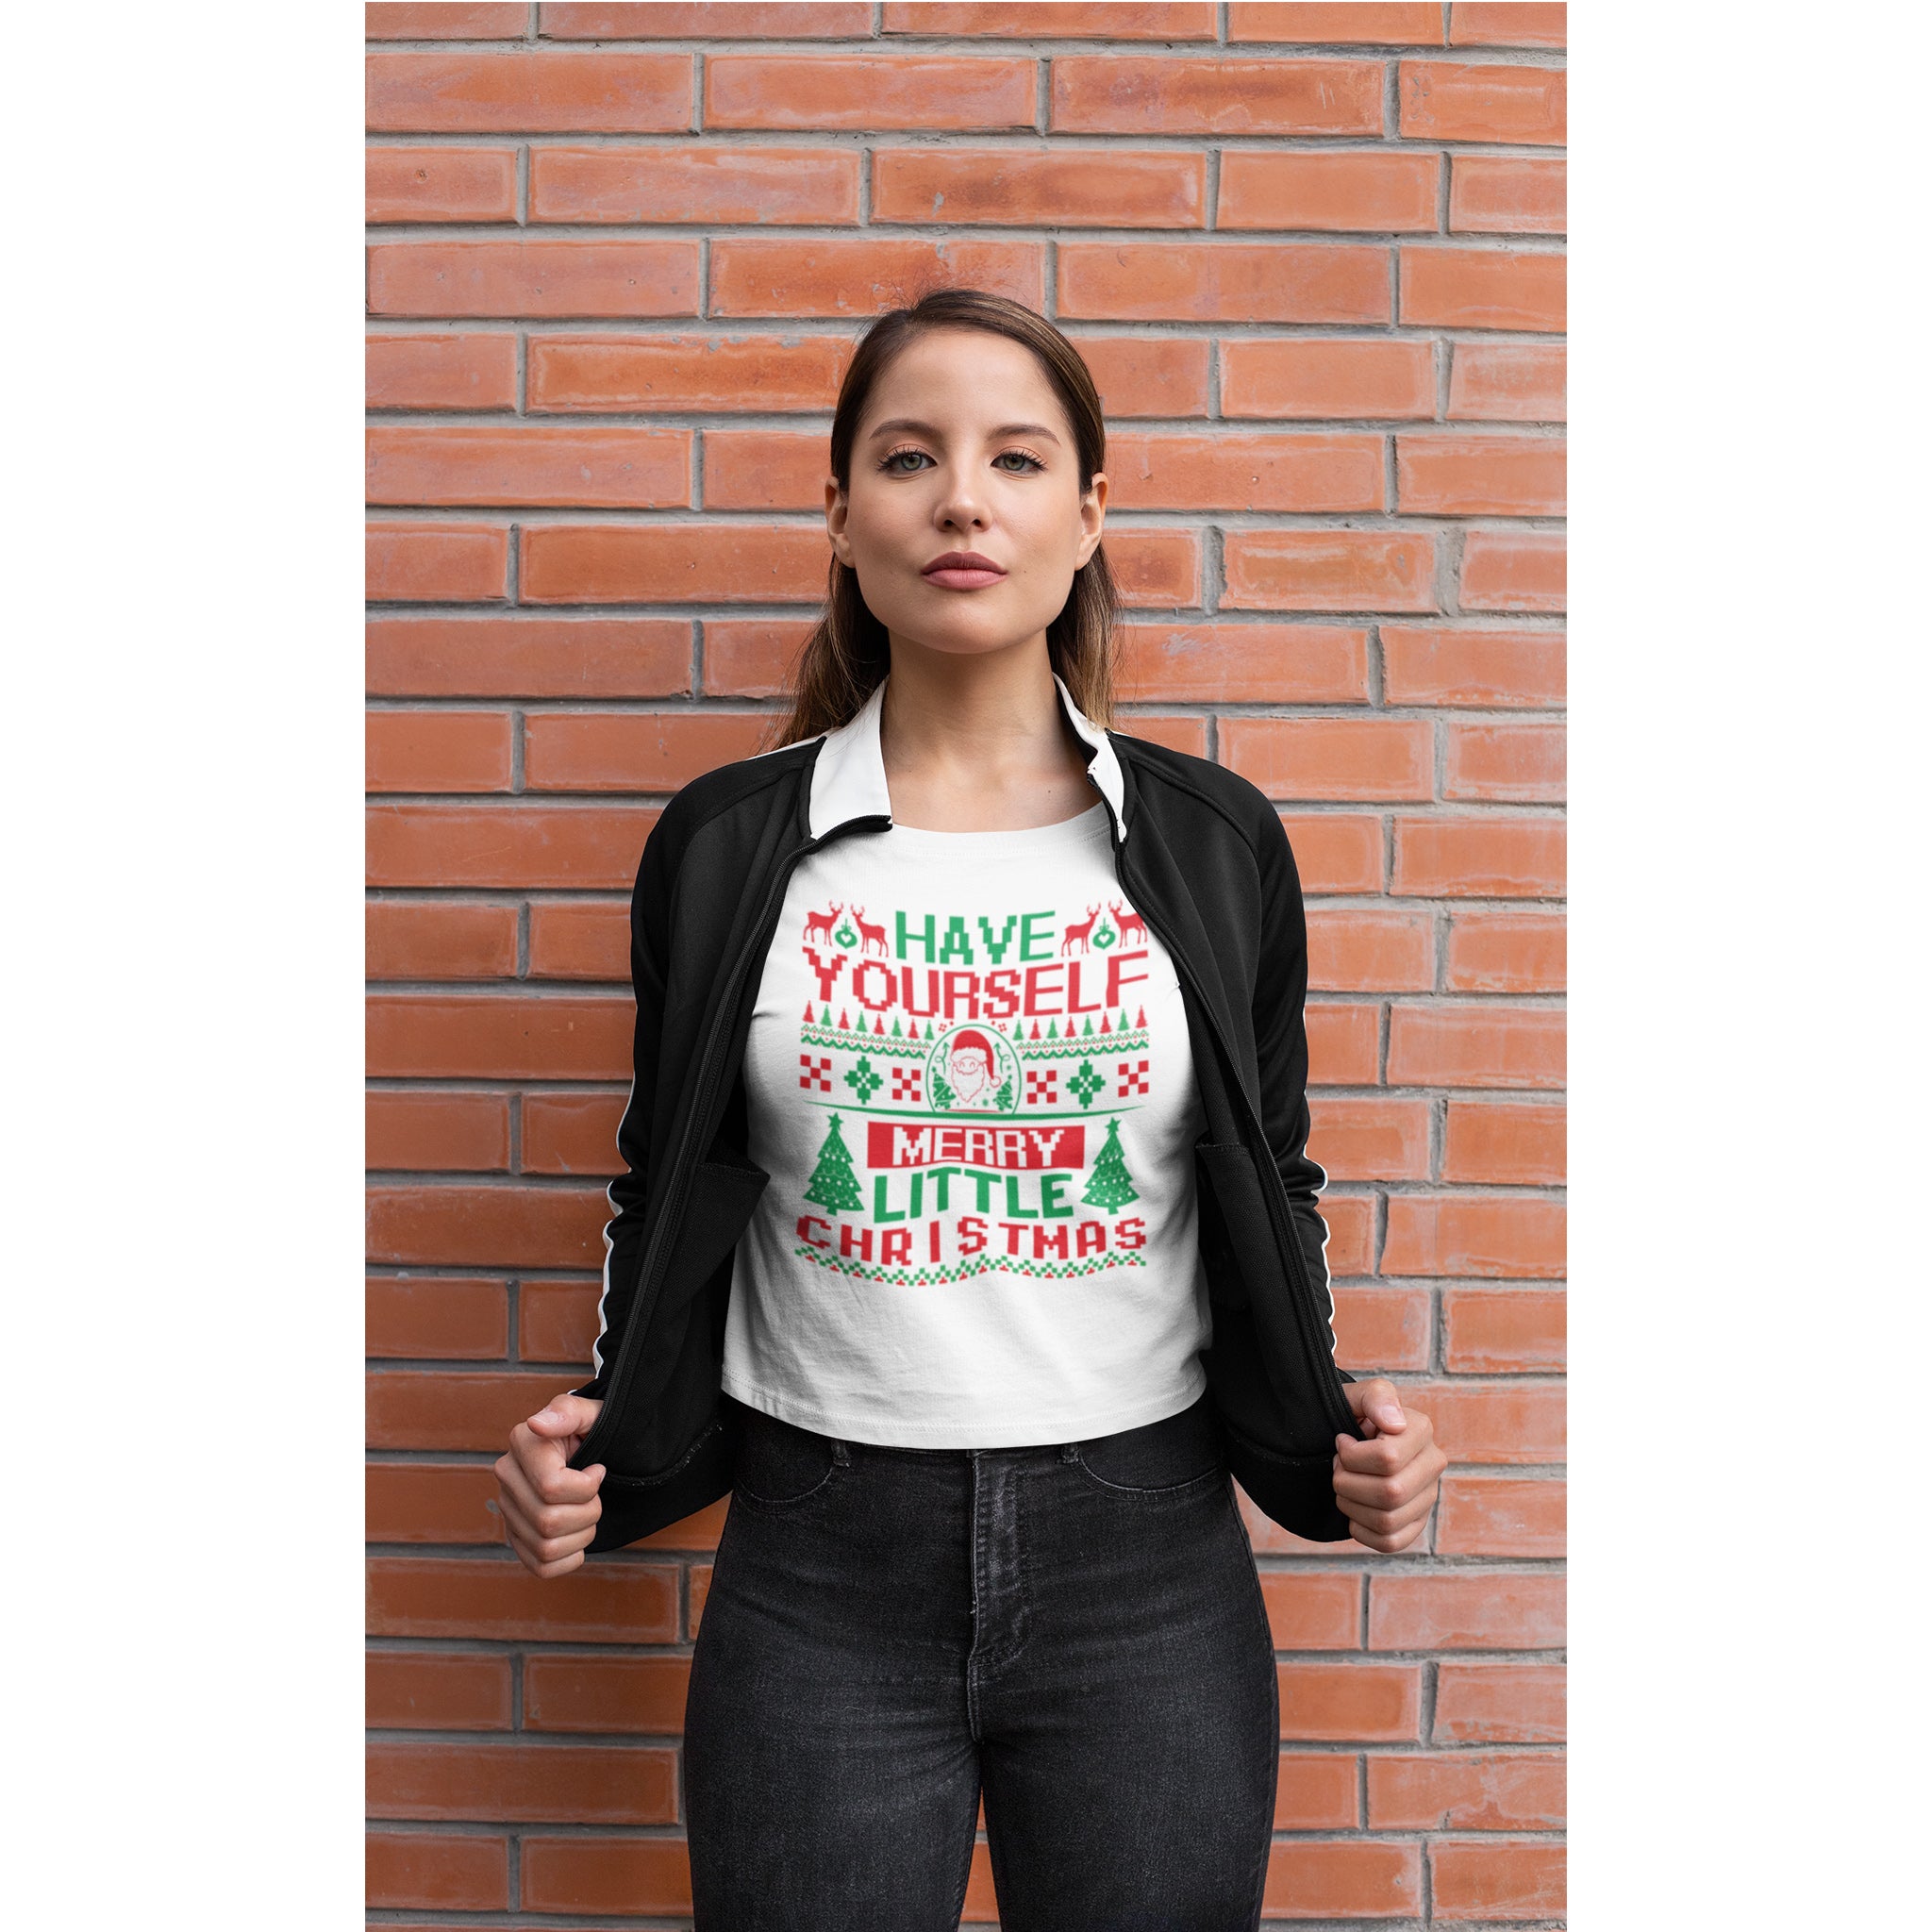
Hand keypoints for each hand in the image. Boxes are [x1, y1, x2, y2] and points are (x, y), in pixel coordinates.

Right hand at [495, 1393, 605, 1577]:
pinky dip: (569, 1559)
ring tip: (588, 1512)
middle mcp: (507, 1477)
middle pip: (549, 1522)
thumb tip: (538, 1423)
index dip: (587, 1487)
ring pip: (546, 1548)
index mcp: (523, 1443)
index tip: (598, 1471)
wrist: (589, 1449)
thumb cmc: (592, 1431)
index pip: (552, 1488)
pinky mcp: (516, 1536)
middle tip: (596, 1495)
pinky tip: (579, 1535)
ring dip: (581, 1536)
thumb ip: (568, 1412)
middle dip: (588, 1512)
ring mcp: (508, 1510)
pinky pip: (540, 1567)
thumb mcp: (590, 1413)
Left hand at [1332, 1379, 1446, 1553]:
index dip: (1352, 1455)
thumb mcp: (1358, 1395)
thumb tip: (1394, 1423)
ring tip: (1344, 1485)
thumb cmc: (1354, 1415)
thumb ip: (1375, 1397)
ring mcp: (1427, 1497)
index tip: (1342, 1442)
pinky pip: (1390, 1542)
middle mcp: (1432, 1465)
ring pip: (1388, 1520)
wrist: (1349, 1436)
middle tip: (1338, 1468)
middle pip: (1390, 1493)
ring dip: (1350, 1505)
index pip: (1387, 1458)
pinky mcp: (1416, 1523)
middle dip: (1348, 1482)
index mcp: (1421, 1430)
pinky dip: (1361, 1529)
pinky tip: (1354, 1508)